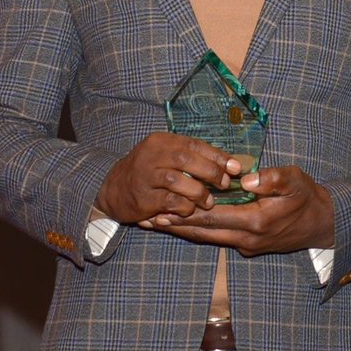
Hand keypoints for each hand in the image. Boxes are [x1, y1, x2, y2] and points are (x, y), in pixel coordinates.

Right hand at [96, 133, 240, 224]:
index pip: (193, 144)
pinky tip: (189, 210)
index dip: (217, 155)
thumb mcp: (165, 156)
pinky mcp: (143, 198)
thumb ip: (191, 158)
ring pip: (178, 181)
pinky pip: (170, 202)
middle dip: (211, 172)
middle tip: (225, 184)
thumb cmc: (148, 172)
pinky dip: (184, 207)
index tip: (235, 166)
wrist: (114, 190)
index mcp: (161, 141)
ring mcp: (145, 177)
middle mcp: (152, 155)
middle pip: (186, 159)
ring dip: (199, 192)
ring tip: (208, 201)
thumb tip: (228, 165)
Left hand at [148, 166, 334, 255]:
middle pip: (202, 233)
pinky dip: (198, 232)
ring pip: (207, 239)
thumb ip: (272, 178)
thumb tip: (248, 178)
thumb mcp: (295, 180)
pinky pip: (217, 238)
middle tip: (144, 220)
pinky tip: (181, 224)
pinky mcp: (247, 247)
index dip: (184, 213)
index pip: (212, 217)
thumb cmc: (307, 197)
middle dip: (172, 226)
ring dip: (181, 231)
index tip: (159, 209)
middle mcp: (247, 238)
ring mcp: (246, 245)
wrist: (322, 224)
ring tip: (154, 224)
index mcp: (255, 221)